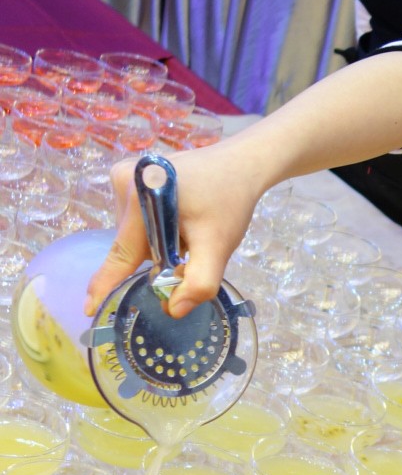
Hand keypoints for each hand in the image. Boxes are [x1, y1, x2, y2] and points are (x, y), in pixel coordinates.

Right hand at [84, 138, 268, 319]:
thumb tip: (173, 310)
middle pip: (131, 244)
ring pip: (134, 233)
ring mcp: (124, 174)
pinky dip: (156, 227)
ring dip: (158, 242)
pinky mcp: (130, 174)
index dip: (106, 285)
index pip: (121, 254)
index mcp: (140, 198)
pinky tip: (178, 215)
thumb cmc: (229, 201)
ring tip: (187, 225)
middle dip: (157, 257)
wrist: (240, 164)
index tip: (87, 309)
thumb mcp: (219, 246)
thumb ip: (200, 281)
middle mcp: (123, 181)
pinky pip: (137, 218)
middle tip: (190, 246)